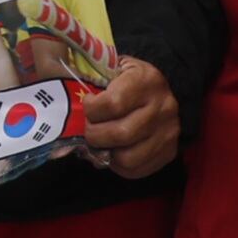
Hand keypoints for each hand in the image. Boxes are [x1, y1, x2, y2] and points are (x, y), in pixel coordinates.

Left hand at [79, 58, 179, 177]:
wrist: (160, 92)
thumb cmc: (127, 80)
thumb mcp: (113, 68)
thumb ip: (92, 79)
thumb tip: (67, 101)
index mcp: (147, 81)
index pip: (113, 104)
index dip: (92, 109)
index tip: (87, 105)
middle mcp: (163, 107)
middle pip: (120, 134)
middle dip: (95, 135)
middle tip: (88, 129)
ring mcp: (169, 132)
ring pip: (128, 157)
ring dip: (106, 153)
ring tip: (100, 142)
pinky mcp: (170, 151)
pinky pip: (136, 169)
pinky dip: (118, 165)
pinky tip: (113, 150)